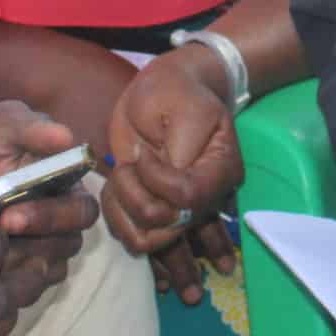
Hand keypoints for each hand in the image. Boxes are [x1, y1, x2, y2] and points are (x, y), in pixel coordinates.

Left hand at [0, 101, 96, 308]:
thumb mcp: (1, 124)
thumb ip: (32, 127)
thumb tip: (66, 136)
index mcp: (70, 185)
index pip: (81, 211)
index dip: (50, 217)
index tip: (9, 216)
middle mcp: (65, 220)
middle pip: (68, 244)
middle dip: (29, 242)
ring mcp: (47, 247)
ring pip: (47, 270)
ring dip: (12, 260)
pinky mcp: (25, 269)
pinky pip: (24, 286)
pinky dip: (0, 278)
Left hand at [103, 51, 243, 302]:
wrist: (164, 92)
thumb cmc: (175, 93)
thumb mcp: (183, 108)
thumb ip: (179, 147)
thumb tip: (166, 183)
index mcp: (220, 172)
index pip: (187, 198)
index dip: (156, 180)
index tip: (141, 151)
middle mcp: (205, 201)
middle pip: (168, 230)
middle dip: (134, 198)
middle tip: (127, 166)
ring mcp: (180, 213)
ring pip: (148, 242)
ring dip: (122, 211)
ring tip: (120, 180)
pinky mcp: (156, 214)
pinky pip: (133, 238)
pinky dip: (114, 217)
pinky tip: (115, 194)